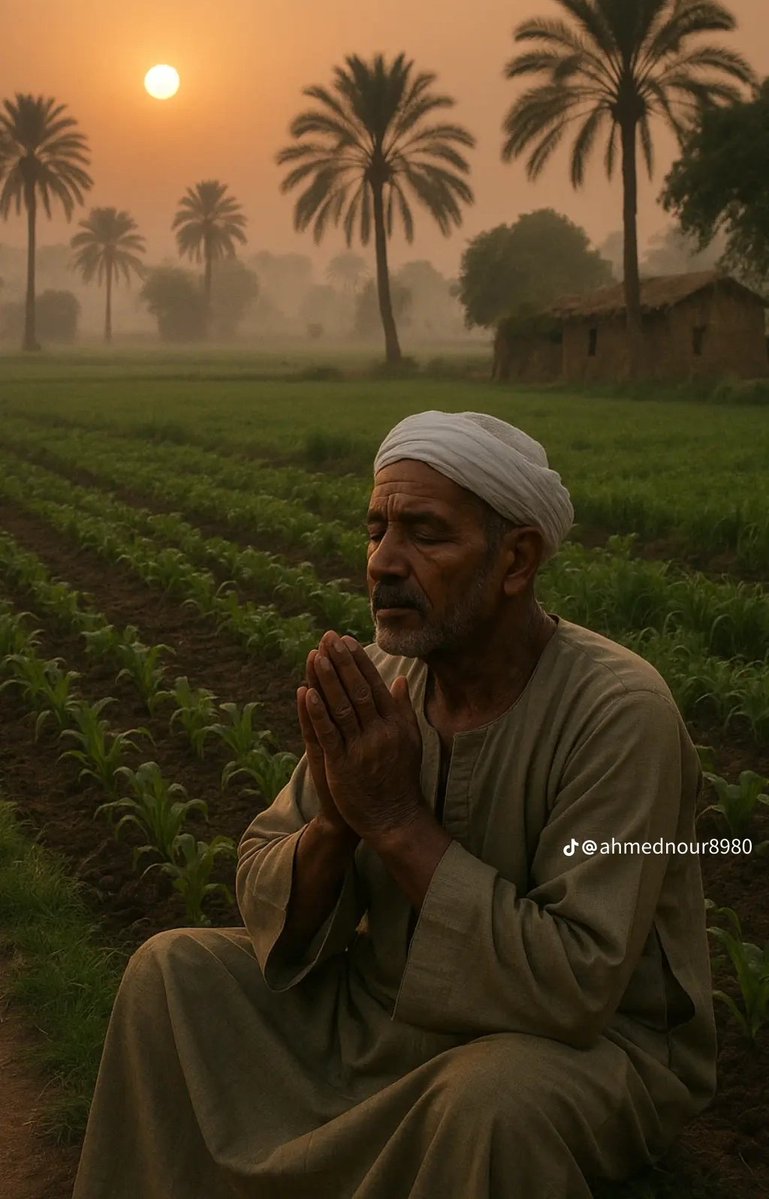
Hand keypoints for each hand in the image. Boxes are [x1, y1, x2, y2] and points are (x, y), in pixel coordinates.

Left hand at [304, 630, 425, 842]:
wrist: (394, 817)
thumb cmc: (401, 777)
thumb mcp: (410, 740)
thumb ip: (403, 709)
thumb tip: (401, 679)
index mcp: (396, 724)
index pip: (376, 685)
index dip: (360, 662)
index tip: (347, 641)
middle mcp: (380, 732)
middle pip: (358, 690)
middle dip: (343, 663)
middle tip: (329, 638)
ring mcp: (362, 748)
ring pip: (342, 708)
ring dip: (328, 680)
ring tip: (317, 656)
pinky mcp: (343, 765)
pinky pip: (329, 734)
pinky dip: (317, 712)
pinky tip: (306, 693)